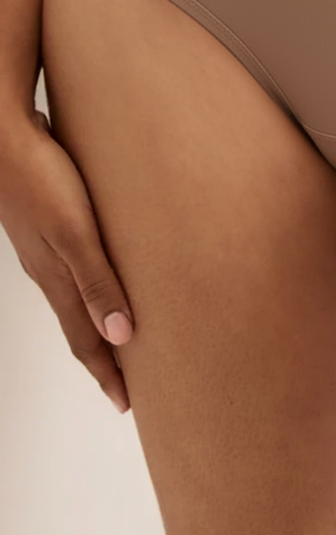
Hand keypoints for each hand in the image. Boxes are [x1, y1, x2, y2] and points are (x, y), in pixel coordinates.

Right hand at [0, 109, 133, 412]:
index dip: (107, 371)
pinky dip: (92, 284)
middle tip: (126, 384)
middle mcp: (49, 267)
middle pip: (80, 323)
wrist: (4, 131)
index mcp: (56, 277)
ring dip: (98, 320)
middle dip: (103, 356)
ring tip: (118, 337)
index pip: (86, 338)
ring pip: (76, 294)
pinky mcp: (49, 219)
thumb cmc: (40, 177)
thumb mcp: (74, 232)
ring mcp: (45, 244)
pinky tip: (100, 274)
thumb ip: (97, 280)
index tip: (125, 403)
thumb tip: (121, 335)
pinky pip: (75, 264)